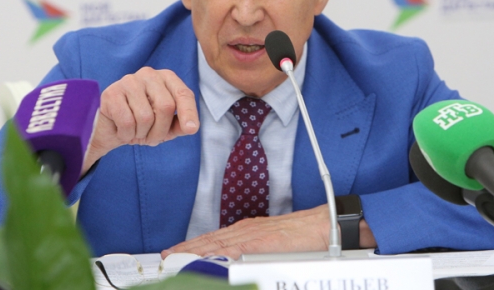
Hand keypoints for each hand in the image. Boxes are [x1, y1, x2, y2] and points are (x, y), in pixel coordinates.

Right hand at [81, 67, 198, 174]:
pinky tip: (123, 131)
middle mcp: (149, 74)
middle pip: (166, 107)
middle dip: (160, 131)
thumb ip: (180, 125)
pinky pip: (127, 122)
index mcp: (166, 78)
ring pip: (146, 117)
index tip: (192, 129)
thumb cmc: (141, 123)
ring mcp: (129, 81)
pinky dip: (127, 134)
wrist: (110, 128)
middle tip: (151, 139)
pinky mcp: (112, 93)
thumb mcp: (166, 126)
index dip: (189, 112)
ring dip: (142, 134)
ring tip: (136, 132)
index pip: (183, 94)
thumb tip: (191, 127)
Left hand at [162, 204, 369, 259]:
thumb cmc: (308, 237)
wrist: (328, 226)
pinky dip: (214, 254)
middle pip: (210, 240)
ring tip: (174, 258)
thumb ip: (257, 254)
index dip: (192, 246)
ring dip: (193, 251)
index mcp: (249, 231)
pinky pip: (232, 249)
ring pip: (216, 243)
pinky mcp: (261, 242)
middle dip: (186, 249)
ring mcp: (253, 234)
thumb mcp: (276, 246)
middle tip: (165, 257)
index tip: (175, 253)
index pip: (214, 239)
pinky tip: (202, 259)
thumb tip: (238, 267)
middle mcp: (247, 230)